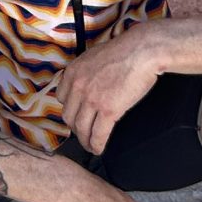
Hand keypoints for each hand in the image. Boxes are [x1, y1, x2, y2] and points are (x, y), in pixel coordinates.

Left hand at [56, 29, 161, 155]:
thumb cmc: (123, 51)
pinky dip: (96, 145)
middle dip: (75, 128)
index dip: (69, 109)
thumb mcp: (93, 57)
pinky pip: (97, 134)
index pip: (61, 98)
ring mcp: (92, 100)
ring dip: (85, 140)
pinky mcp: (108, 111)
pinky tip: (98, 149)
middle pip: (68, 116)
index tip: (76, 115)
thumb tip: (86, 82)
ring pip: (81, 128)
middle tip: (83, 133)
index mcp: (73, 72)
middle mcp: (78, 87)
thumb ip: (84, 72)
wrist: (140, 52)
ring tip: (90, 146)